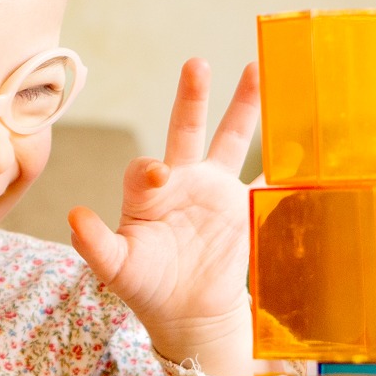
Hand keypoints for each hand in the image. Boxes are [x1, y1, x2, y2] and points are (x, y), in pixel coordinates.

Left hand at [69, 59, 258, 373]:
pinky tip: (302, 137)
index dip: (149, 168)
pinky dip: (286, 163)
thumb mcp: (117, 268)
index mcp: (147, 192)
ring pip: (230, 138)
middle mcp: (181, 180)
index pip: (145, 168)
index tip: (158, 174)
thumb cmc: (147, 286)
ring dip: (243, 105)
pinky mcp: (244, 206)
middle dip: (191, 98)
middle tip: (195, 64)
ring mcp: (215, 189)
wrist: (188, 311)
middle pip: (186, 130)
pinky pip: (268, 179)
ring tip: (254, 67)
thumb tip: (74, 216)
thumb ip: (95, 244)